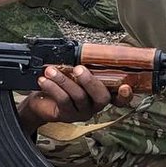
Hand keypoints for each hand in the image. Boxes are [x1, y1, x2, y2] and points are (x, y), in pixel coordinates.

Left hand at [16, 65, 131, 133]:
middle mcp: (94, 105)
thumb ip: (84, 67)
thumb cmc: (61, 84)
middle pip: (101, 97)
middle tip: (78, 69)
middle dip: (90, 81)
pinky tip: (44, 80)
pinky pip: (63, 101)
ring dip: (64, 81)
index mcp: (101, 93)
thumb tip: (88, 51)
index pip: (119, 98)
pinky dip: (53, 88)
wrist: (40, 102)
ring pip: (79, 97)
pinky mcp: (67, 116)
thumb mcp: (74, 74)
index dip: (125, 95)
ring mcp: (82, 112)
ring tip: (51, 71)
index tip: (125, 87)